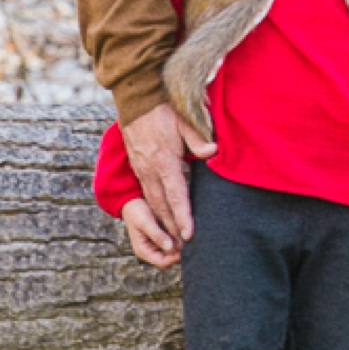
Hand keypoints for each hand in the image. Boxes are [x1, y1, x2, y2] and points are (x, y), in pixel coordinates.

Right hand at [121, 195, 182, 269]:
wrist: (131, 202)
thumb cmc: (135, 212)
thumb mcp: (145, 222)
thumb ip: (157, 235)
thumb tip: (170, 247)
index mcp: (143, 251)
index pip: (163, 263)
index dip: (175, 258)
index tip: (185, 248)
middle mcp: (151, 251)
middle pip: (169, 259)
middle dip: (179, 252)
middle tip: (188, 241)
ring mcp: (156, 245)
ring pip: (172, 251)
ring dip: (180, 245)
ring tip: (186, 235)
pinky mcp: (161, 238)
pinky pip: (172, 242)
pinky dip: (178, 239)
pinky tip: (183, 231)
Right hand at [123, 99, 200, 242]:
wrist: (136, 100)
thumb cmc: (163, 110)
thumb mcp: (183, 121)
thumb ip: (198, 140)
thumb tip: (213, 153)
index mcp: (164, 161)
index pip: (176, 195)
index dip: (183, 215)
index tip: (189, 234)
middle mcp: (150, 170)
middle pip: (162, 206)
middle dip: (172, 229)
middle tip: (183, 249)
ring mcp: (142, 170)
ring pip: (153, 203)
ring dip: (163, 224)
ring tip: (173, 242)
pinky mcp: (139, 168)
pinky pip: (147, 195)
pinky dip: (155, 211)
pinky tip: (163, 220)